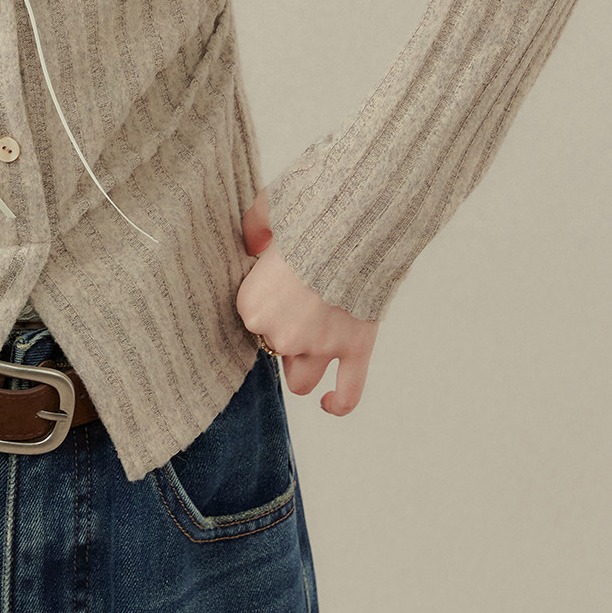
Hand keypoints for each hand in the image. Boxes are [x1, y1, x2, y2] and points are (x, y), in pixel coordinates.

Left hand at [238, 185, 378, 417]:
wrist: (360, 222)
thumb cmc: (312, 213)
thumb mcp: (268, 208)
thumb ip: (253, 228)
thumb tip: (252, 243)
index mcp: (253, 306)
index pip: (250, 319)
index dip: (265, 303)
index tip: (279, 283)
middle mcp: (283, 335)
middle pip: (274, 351)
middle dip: (284, 334)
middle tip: (298, 305)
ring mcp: (322, 347)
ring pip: (302, 380)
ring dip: (304, 367)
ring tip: (311, 346)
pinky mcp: (357, 349)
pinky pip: (349, 393)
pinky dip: (339, 402)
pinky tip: (330, 404)